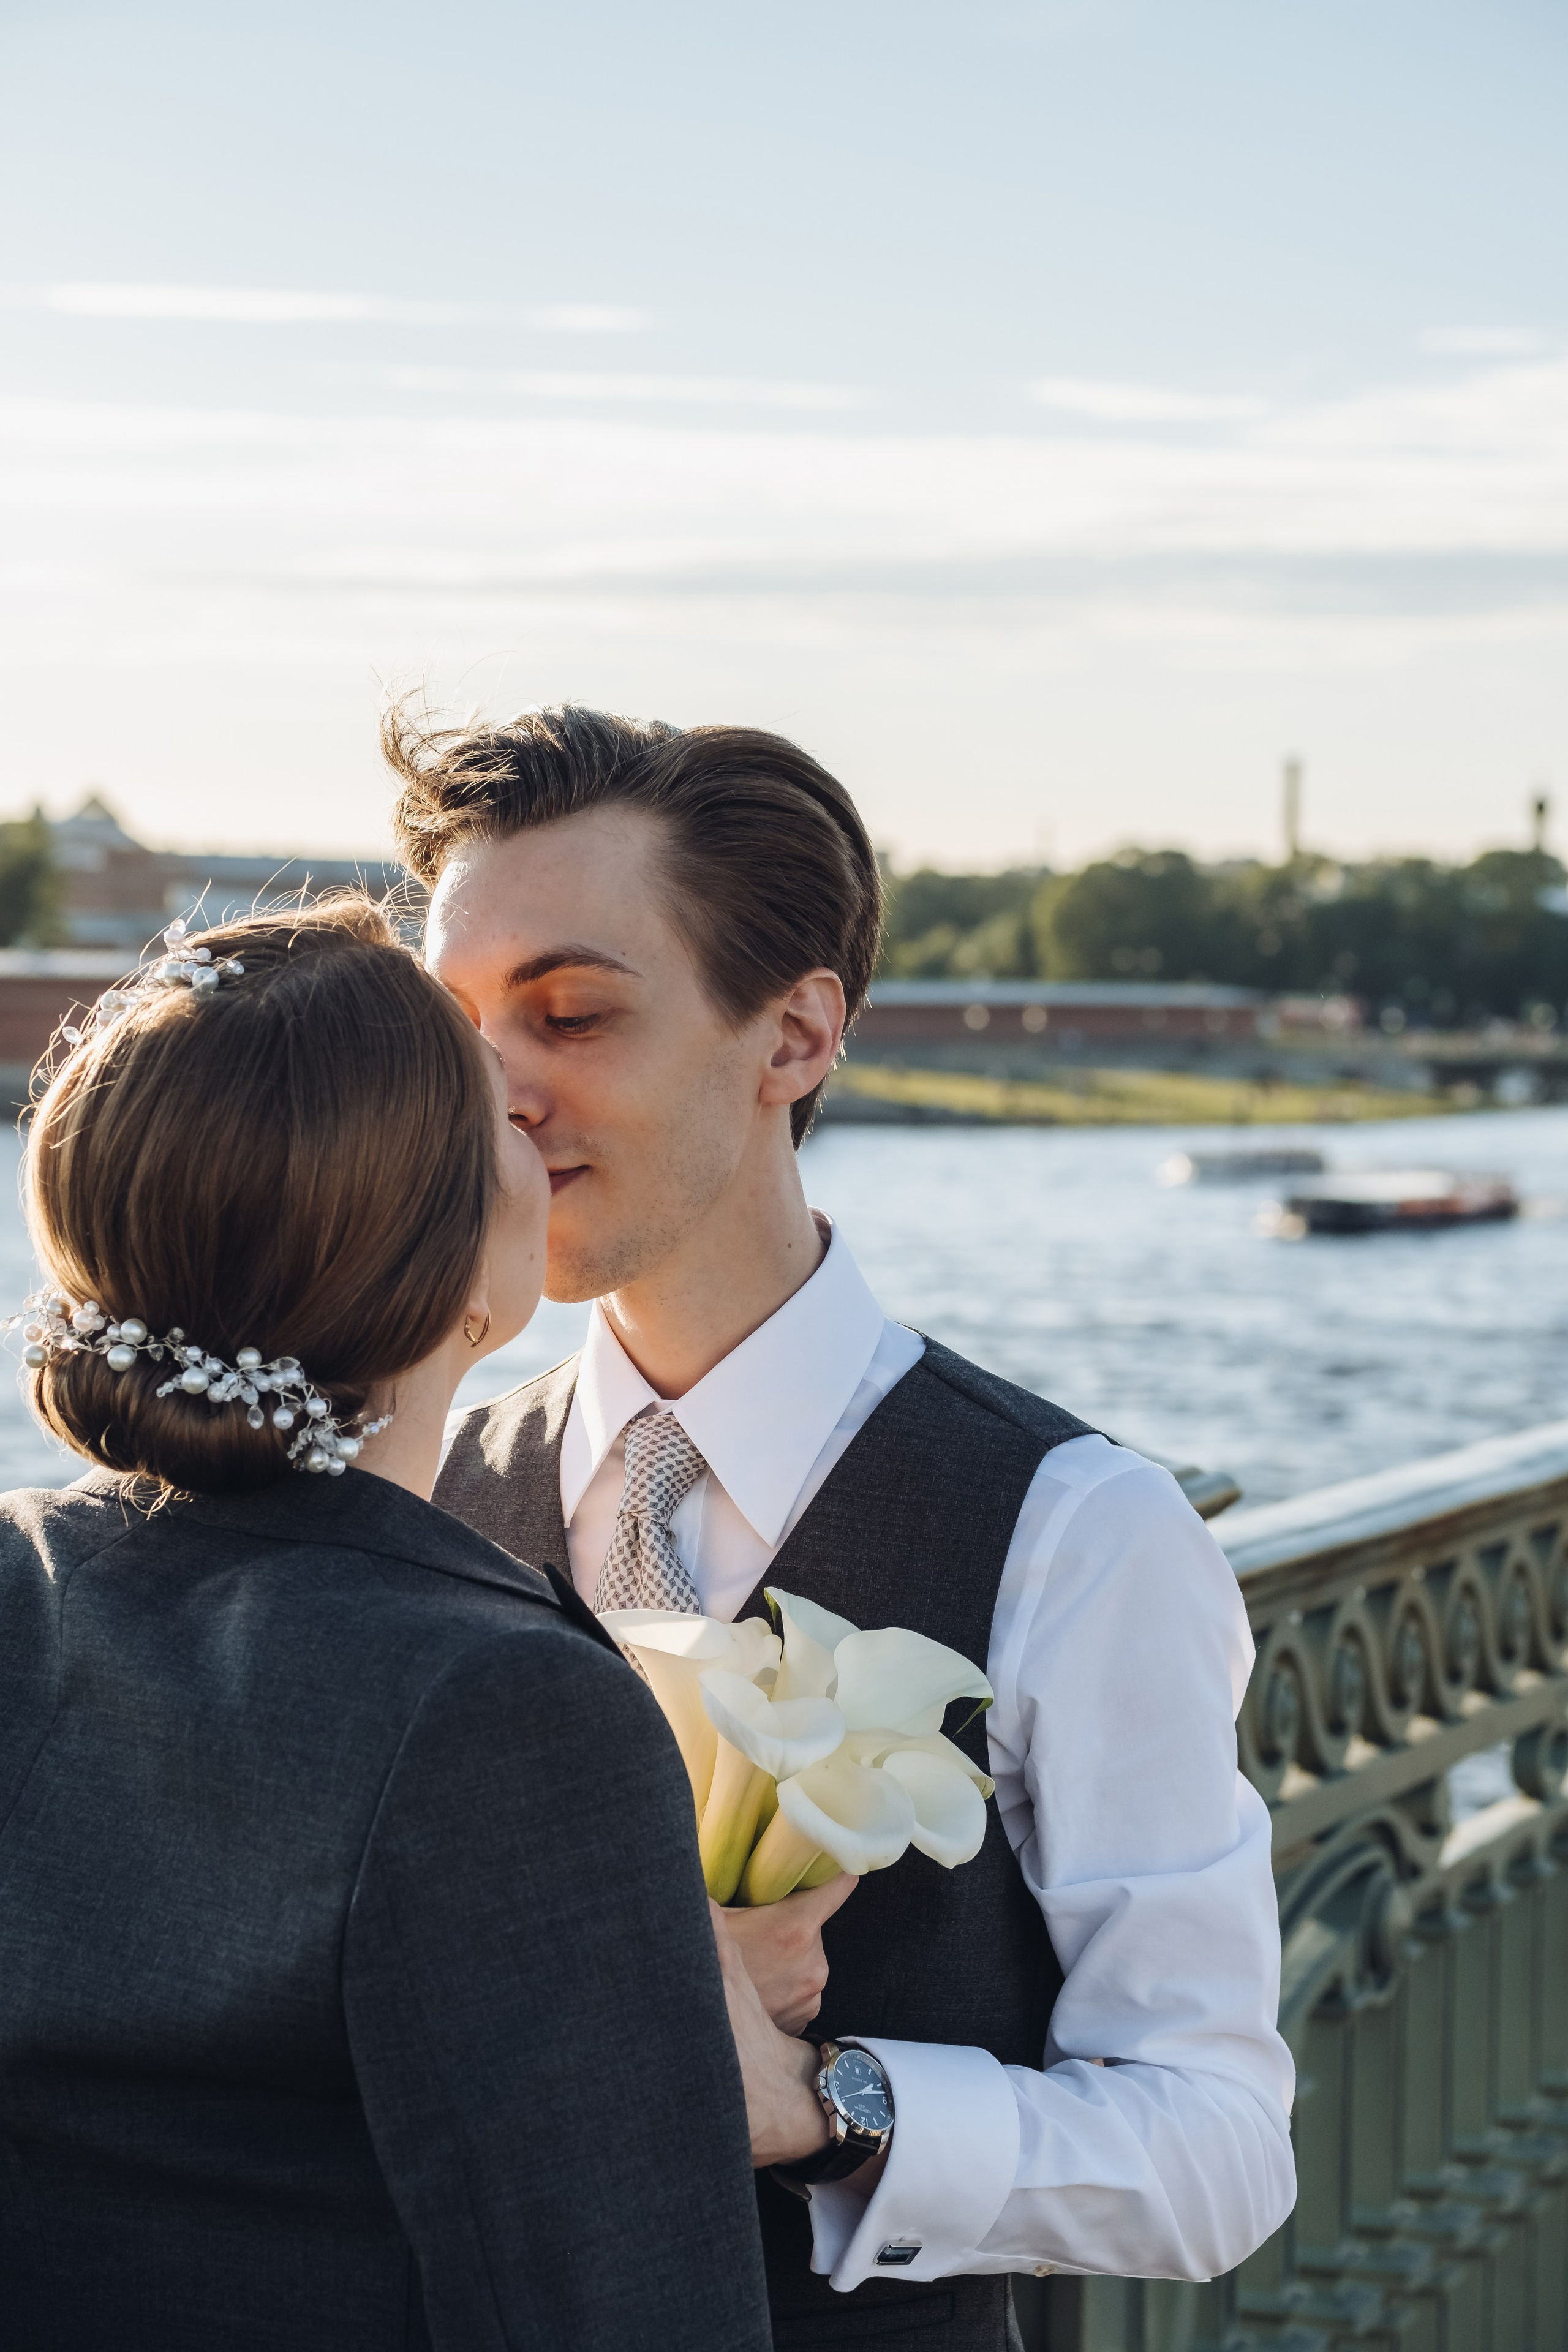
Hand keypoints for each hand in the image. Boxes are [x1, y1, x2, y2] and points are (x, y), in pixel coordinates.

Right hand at [721, 1873, 856, 2032]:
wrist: (706, 2022)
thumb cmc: (711, 1966)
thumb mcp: (717, 1918)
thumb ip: (732, 1888)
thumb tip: (717, 1855)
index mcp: (797, 1927)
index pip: (840, 1887)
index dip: (839, 1873)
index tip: (839, 1866)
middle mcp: (814, 1962)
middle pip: (814, 1928)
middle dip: (793, 1928)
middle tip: (762, 1935)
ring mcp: (812, 1994)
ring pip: (807, 1961)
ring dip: (790, 1961)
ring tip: (757, 1968)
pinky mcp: (806, 2016)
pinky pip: (802, 1990)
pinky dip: (787, 1987)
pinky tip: (761, 1988)